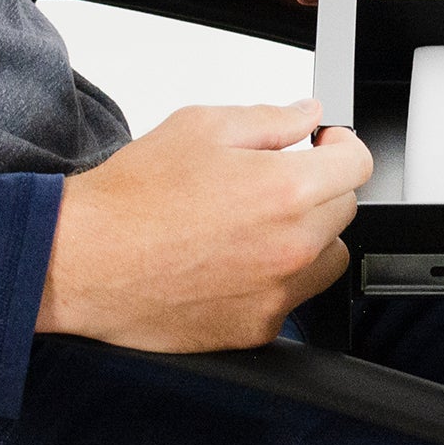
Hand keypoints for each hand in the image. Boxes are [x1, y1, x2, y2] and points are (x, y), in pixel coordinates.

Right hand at [35, 100, 372, 347]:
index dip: (343, 146)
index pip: (358, 165)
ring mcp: (276, 295)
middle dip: (320, 186)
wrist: (85, 260)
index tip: (326, 145)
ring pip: (328, 258)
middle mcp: (291, 248)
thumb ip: (270, 119)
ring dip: (309, 234)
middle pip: (344, 209)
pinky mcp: (256, 330)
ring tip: (258, 220)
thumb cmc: (133, 196)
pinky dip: (279, 276)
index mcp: (284, 191)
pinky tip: (236, 256)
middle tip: (277, 177)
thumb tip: (307, 115)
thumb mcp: (203, 126)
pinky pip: (294, 298)